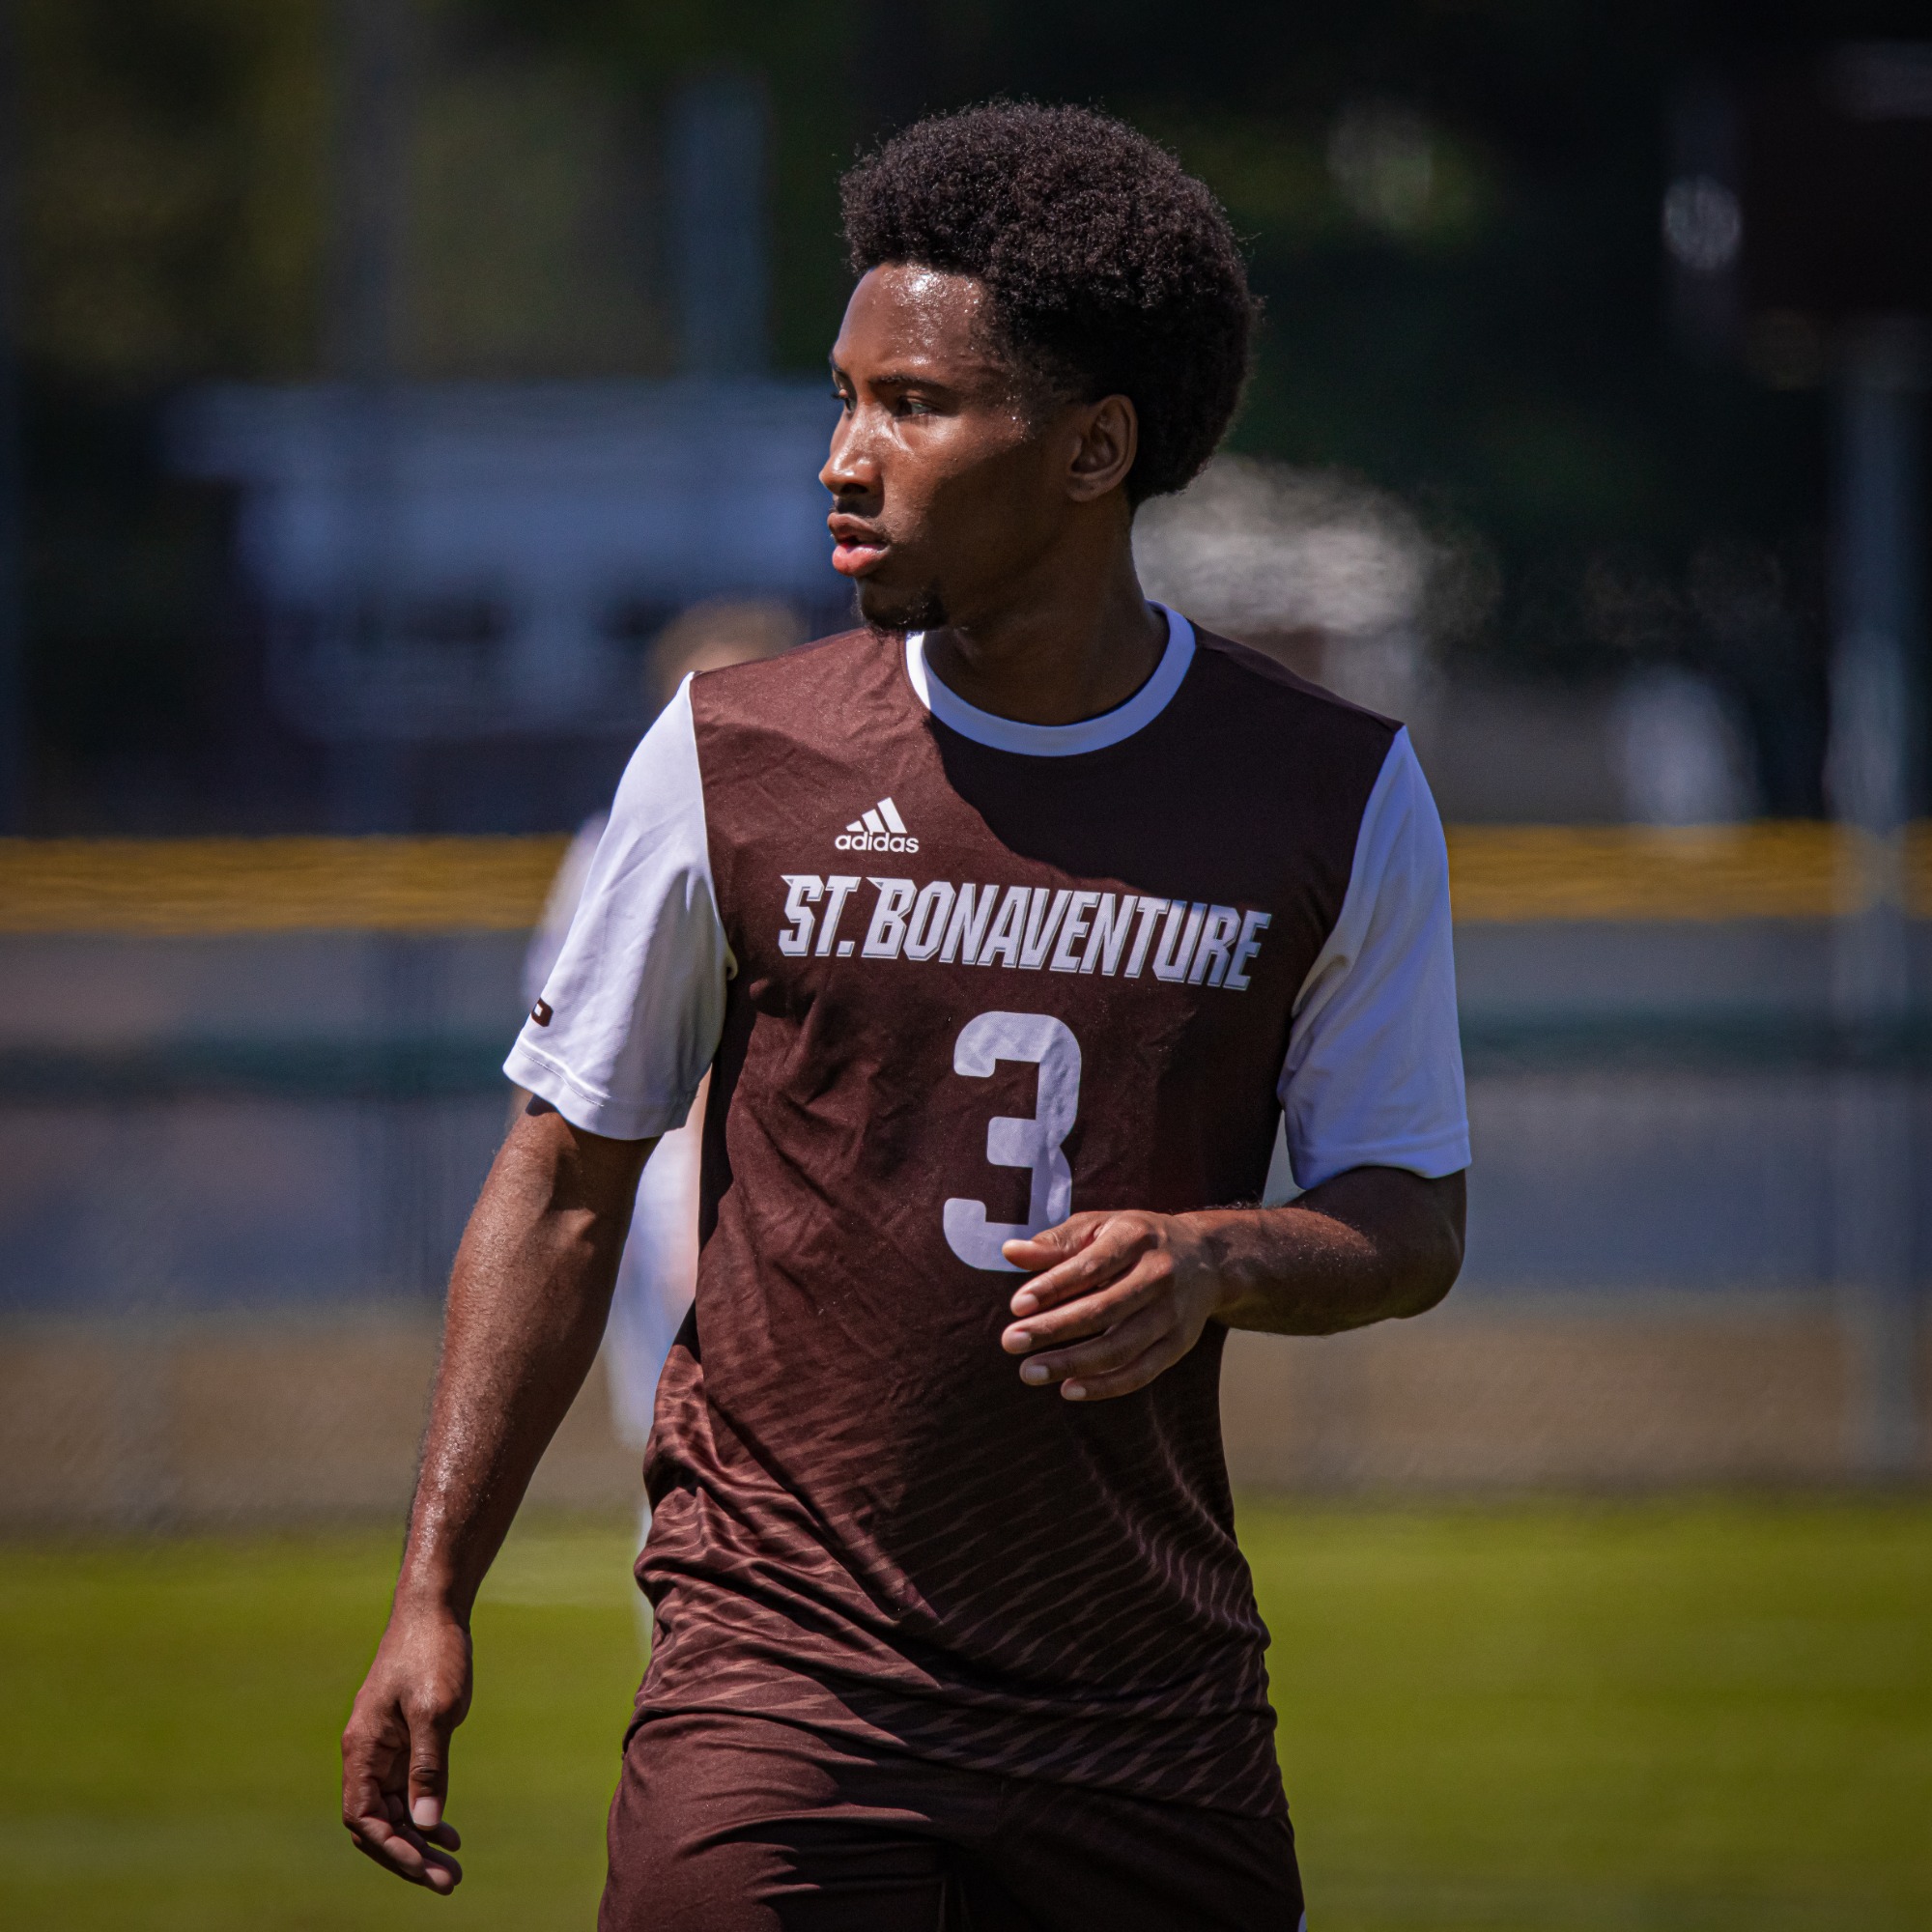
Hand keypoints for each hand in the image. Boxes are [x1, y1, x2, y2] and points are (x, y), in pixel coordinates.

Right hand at [341, 1604, 471, 1892]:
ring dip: (418, 1840)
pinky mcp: (403, 1740)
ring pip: (392, 1810)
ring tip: (452, 1866)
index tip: (427, 1870)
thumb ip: (429, 1768)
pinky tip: (447, 1832)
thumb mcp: (435, 1710)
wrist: (434, 1609)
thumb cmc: (432, 1652)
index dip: (392, 1849)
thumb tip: (424, 1825)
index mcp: (362, 1749)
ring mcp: (384, 1748)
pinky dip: (424, 1813)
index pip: (365, 1819)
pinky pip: (406, 1790)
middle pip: (377, 1823)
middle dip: (408, 1855)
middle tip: (449, 1882)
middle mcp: (366, 1754)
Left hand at [999, 1210, 1227, 1400]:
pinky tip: (1069, 1389)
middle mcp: (1159, 1275)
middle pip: (1103, 1310)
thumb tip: (1010, 1252)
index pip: (1091, 1266)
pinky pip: (1141, 1372)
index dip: (1053, 1286)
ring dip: (1072, 1363)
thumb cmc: (1136, 1240)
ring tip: (1029, 1372)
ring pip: (1120, 1347)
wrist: (1206, 1257)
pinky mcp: (1179, 1344)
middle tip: (1010, 1342)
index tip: (1016, 1305)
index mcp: (1136, 1238)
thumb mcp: (1101, 1227)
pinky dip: (1105, 1385)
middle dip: (1053, 1329)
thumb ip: (1057, 1242)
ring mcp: (1172, 1313)